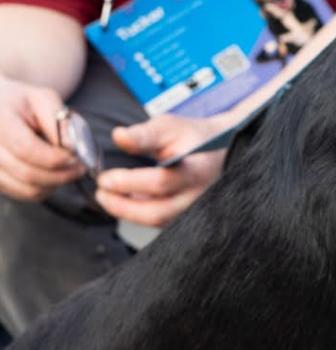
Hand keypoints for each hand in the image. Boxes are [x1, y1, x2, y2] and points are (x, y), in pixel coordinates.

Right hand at [0, 76, 84, 200]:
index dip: (56, 158)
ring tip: (66, 170)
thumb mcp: (42, 99)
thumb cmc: (21, 102)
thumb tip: (71, 149)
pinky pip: (23, 194)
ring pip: (27, 190)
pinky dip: (43, 189)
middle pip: (28, 174)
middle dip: (61, 175)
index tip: (75, 157)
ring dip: (54, 184)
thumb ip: (58, 121)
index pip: (26, 149)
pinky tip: (50, 174)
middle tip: (79, 168)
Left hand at [96, 115, 226, 227]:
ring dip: (128, 212)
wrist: (221, 151)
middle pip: (158, 213)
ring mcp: (195, 209)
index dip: (129, 183)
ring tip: (109, 197)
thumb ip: (144, 134)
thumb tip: (118, 136)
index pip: (161, 182)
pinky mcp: (189, 216)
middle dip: (123, 207)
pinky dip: (139, 214)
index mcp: (196, 170)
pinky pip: (161, 222)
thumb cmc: (193, 137)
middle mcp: (199, 195)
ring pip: (158, 222)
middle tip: (101, 194)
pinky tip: (126, 201)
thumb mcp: (170, 127)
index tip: (105, 178)